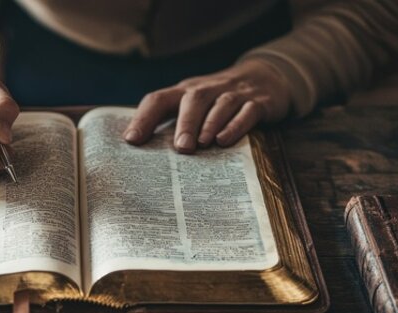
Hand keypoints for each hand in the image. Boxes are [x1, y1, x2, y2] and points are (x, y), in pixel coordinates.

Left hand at [122, 59, 291, 152]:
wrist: (266, 76)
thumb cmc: (218, 99)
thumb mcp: (195, 104)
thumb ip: (173, 122)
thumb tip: (144, 151)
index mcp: (184, 92)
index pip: (158, 99)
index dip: (143, 118)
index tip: (132, 140)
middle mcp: (207, 89)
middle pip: (193, 99)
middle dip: (185, 123)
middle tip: (180, 147)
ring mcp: (234, 94)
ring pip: (221, 104)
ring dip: (209, 124)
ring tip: (201, 145)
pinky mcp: (258, 102)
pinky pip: (247, 112)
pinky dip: (236, 125)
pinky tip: (225, 140)